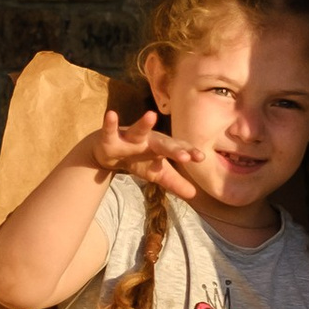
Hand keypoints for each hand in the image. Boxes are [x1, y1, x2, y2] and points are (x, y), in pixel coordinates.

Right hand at [85, 103, 207, 200]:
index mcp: (161, 148)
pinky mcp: (110, 138)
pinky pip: (109, 130)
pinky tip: (111, 114)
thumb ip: (174, 182)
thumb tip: (194, 194)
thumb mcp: (156, 173)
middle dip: (173, 149)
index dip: (189, 152)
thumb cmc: (137, 159)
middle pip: (163, 143)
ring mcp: (129, 138)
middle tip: (185, 156)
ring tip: (151, 115)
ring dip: (143, 124)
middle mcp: (148, 140)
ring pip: (138, 130)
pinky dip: (109, 123)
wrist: (109, 152)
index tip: (200, 157)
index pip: (178, 150)